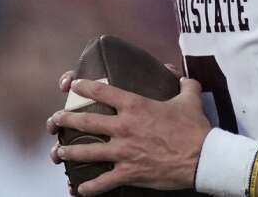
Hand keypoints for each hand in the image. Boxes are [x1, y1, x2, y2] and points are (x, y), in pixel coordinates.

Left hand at [48, 77, 211, 195]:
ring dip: (68, 153)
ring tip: (58, 153)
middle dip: (64, 120)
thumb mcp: (189, 98)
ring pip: (86, 152)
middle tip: (54, 121)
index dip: (84, 86)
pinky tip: (78, 189)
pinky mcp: (128, 173)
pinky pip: (102, 182)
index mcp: (136, 106)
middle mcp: (124, 127)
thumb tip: (177, 72)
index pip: (102, 92)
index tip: (73, 85)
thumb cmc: (195, 128)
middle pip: (85, 122)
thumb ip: (182, 82)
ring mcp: (123, 152)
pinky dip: (88, 188)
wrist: (203, 158)